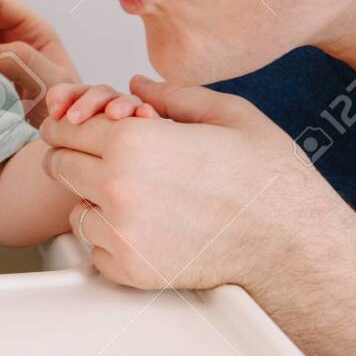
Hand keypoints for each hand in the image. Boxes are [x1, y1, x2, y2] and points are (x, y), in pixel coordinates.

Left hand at [40, 76, 342, 292]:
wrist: (295, 245)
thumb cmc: (269, 181)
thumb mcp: (227, 115)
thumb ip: (172, 96)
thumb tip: (137, 85)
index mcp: (133, 142)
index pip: (66, 129)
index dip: (74, 125)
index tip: (82, 130)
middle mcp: (118, 188)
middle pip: (60, 167)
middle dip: (78, 159)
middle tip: (108, 161)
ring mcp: (122, 233)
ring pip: (76, 211)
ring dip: (95, 203)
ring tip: (138, 197)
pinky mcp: (131, 270)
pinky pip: (95, 251)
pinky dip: (111, 241)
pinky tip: (146, 229)